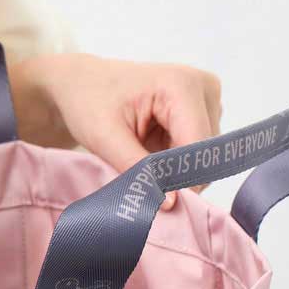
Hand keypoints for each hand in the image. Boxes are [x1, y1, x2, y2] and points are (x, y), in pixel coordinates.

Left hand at [10, 53, 221, 209]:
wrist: (82, 83)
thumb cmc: (89, 102)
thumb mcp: (106, 139)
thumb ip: (140, 171)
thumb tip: (173, 204)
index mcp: (183, 85)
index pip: (198, 147)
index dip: (182, 180)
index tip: (157, 203)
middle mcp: (204, 87)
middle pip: (205, 153)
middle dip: (176, 175)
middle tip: (140, 179)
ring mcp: (206, 98)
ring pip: (203, 156)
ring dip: (174, 168)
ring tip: (140, 155)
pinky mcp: (202, 110)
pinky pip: (196, 151)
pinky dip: (174, 160)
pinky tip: (150, 150)